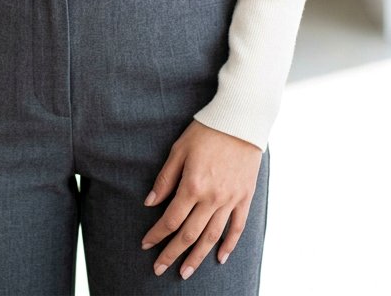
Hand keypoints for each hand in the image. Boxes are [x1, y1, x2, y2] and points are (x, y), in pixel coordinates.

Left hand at [140, 120, 261, 278]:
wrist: (241, 119)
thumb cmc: (207, 130)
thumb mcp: (179, 149)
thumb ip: (165, 178)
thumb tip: (150, 202)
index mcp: (192, 185)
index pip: (171, 219)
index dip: (157, 234)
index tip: (146, 244)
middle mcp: (212, 198)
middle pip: (189, 234)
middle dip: (172, 254)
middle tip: (160, 269)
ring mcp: (230, 199)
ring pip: (212, 236)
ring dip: (197, 257)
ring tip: (186, 272)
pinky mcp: (245, 197)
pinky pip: (237, 227)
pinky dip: (229, 245)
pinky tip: (220, 257)